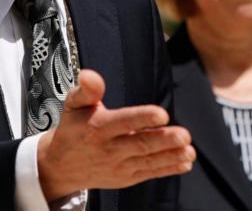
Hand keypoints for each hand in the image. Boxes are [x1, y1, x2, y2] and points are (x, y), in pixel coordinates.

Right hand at [36, 69, 194, 200]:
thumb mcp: (74, 105)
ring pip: (148, 160)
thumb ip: (86, 90)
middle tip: (184, 135)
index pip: (123, 122)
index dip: (142, 118)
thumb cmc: (73, 129)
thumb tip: (89, 75)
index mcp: (99, 127)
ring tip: (189, 150)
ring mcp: (120, 165)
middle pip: (140, 144)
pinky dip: (168, 168)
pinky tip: (185, 162)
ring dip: (171, 156)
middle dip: (164, 140)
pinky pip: (150, 172)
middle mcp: (110, 148)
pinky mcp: (127, 177)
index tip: (162, 114)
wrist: (62, 167)